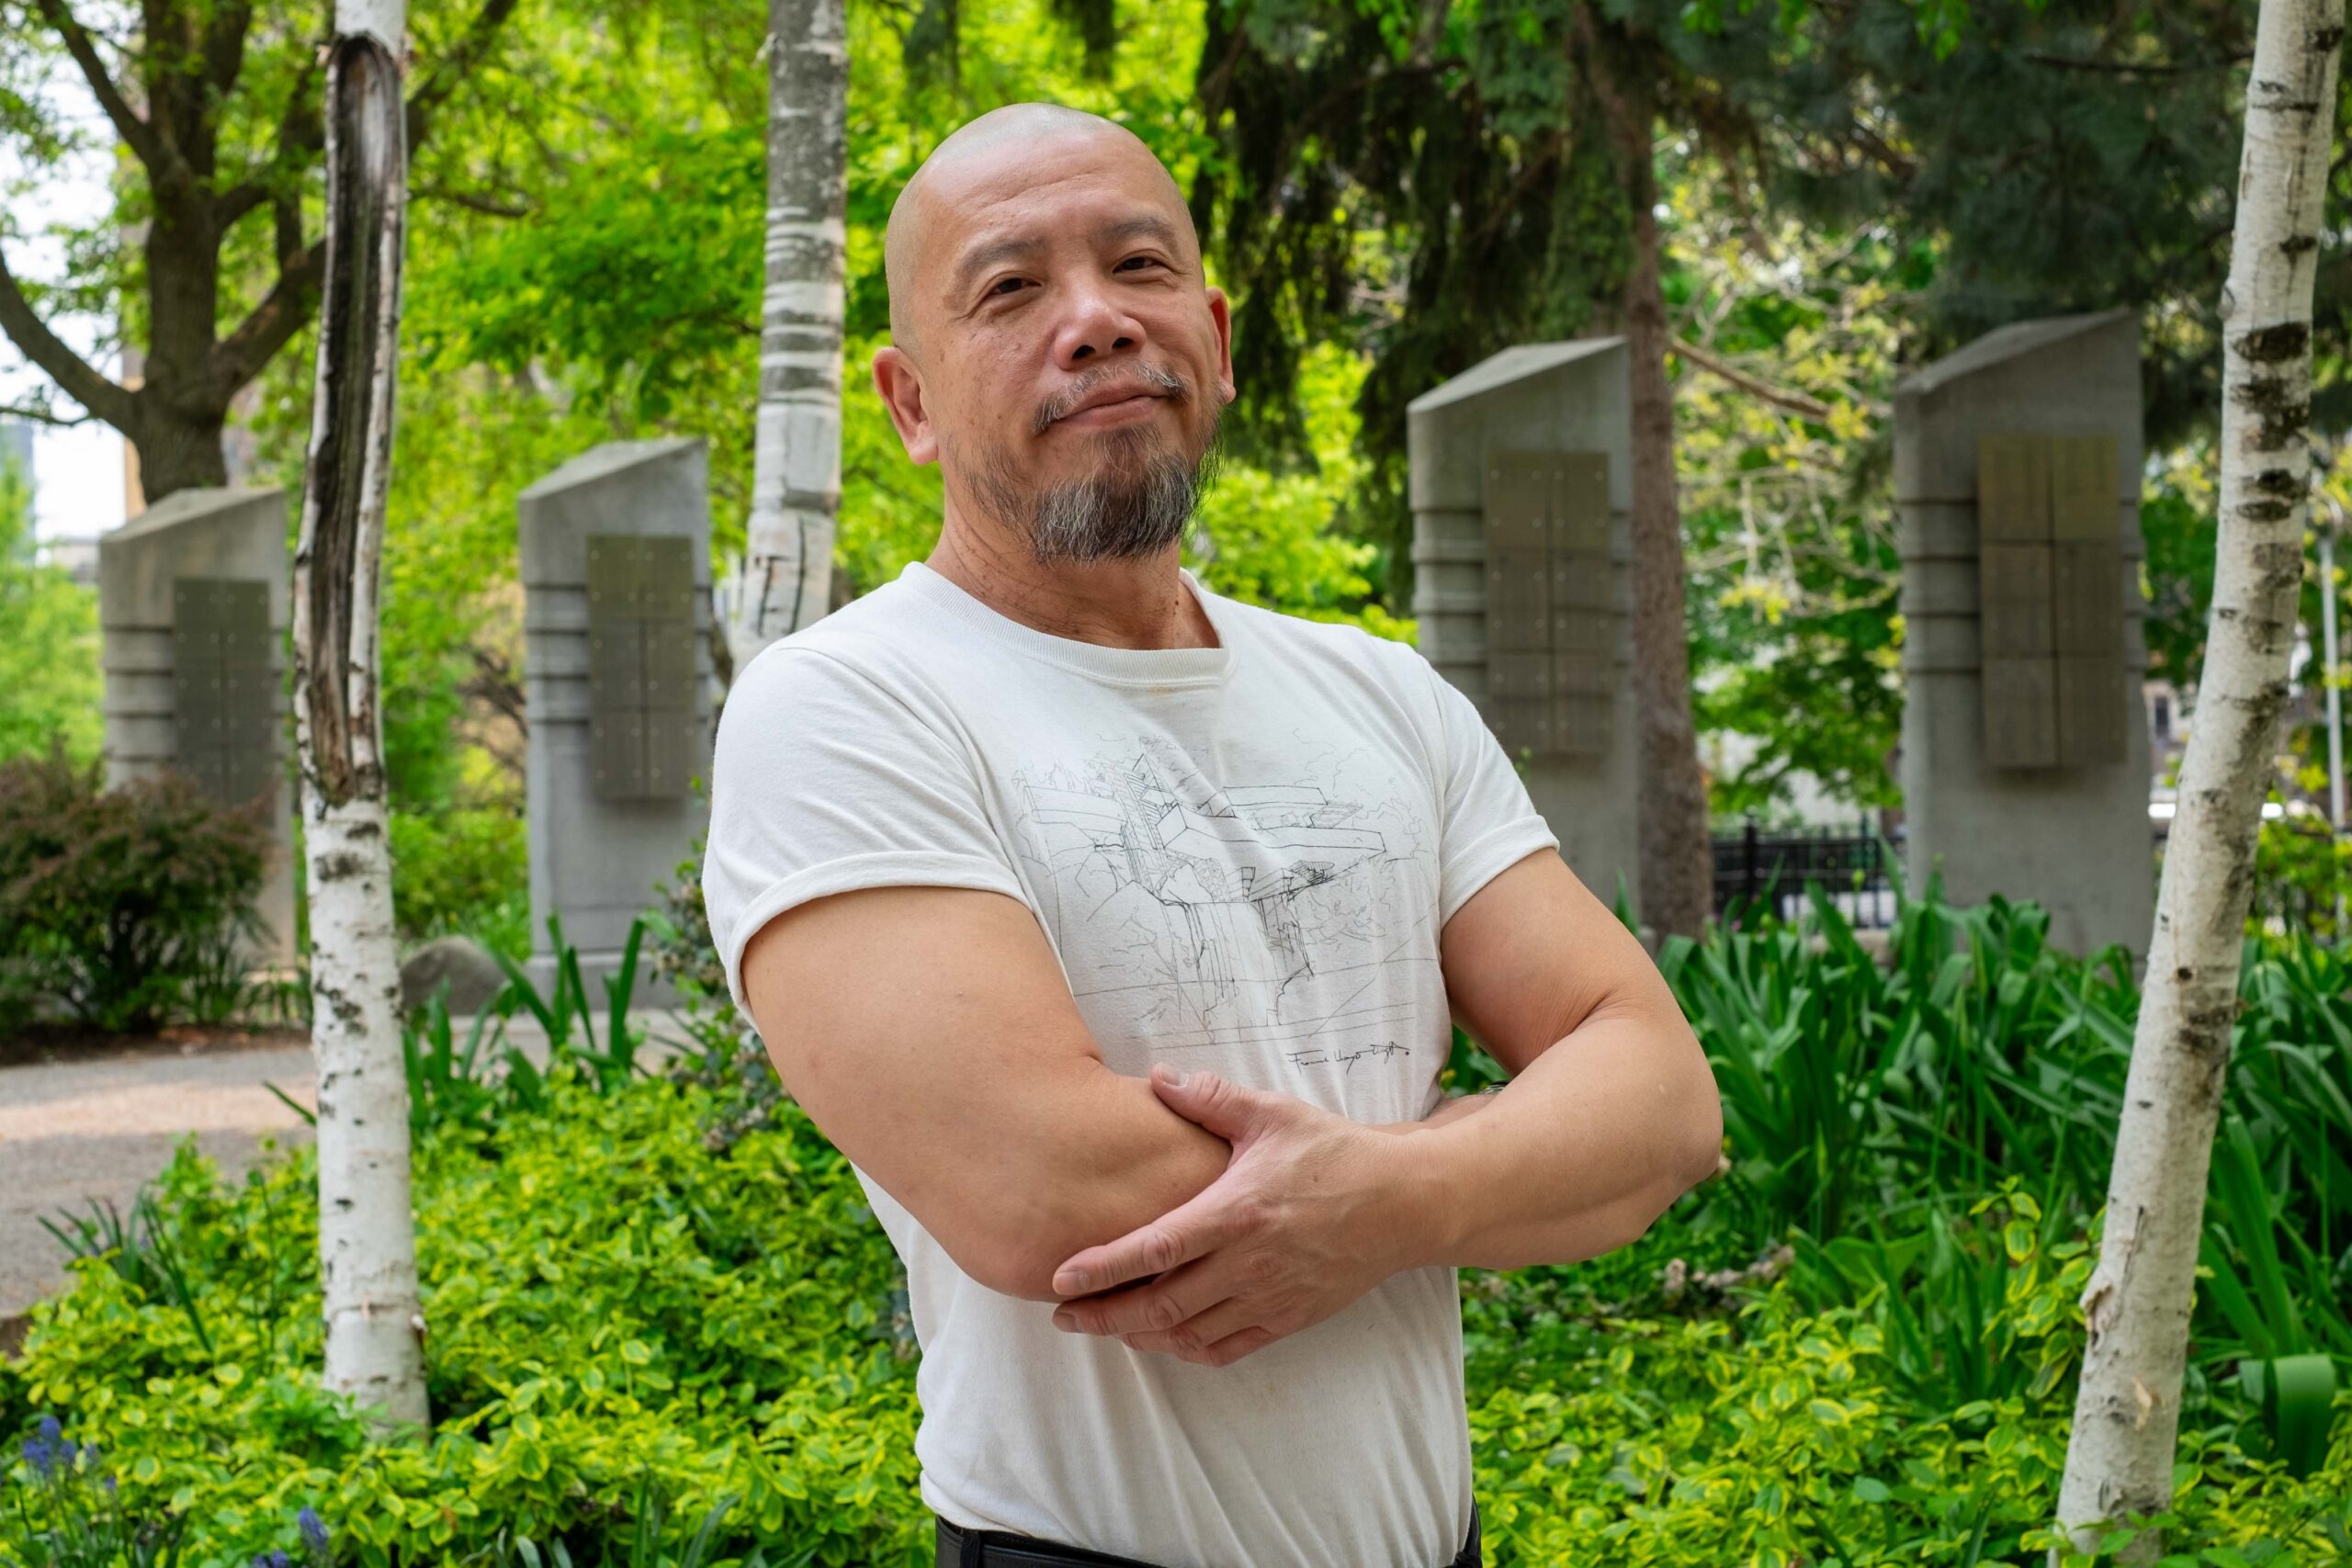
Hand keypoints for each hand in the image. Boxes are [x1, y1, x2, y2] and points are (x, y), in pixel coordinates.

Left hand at [1046, 1062, 1426, 1366]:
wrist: (1403, 1203)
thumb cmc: (1335, 1154)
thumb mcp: (1273, 1115)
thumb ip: (1210, 1099)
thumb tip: (1156, 1076)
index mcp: (1237, 1213)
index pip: (1154, 1249)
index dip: (1102, 1269)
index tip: (1060, 1281)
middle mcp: (1249, 1264)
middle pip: (1161, 1306)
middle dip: (1105, 1317)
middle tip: (1063, 1317)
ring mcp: (1270, 1297)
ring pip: (1189, 1335)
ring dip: (1139, 1337)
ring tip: (1103, 1327)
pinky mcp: (1289, 1318)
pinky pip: (1226, 1348)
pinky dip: (1187, 1350)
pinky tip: (1162, 1339)